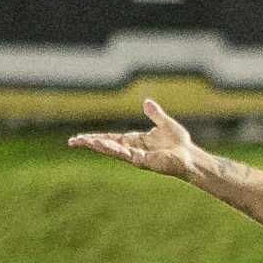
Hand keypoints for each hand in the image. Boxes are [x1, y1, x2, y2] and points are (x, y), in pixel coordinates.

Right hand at [67, 98, 206, 178]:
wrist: (190, 156)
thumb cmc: (179, 144)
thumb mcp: (165, 123)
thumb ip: (155, 114)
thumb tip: (146, 101)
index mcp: (135, 141)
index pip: (111, 138)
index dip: (96, 137)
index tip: (80, 138)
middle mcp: (133, 149)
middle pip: (107, 145)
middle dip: (90, 143)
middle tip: (72, 142)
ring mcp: (137, 156)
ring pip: (113, 150)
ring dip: (98, 145)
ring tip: (83, 142)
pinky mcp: (144, 161)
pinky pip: (125, 154)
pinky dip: (114, 149)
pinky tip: (103, 145)